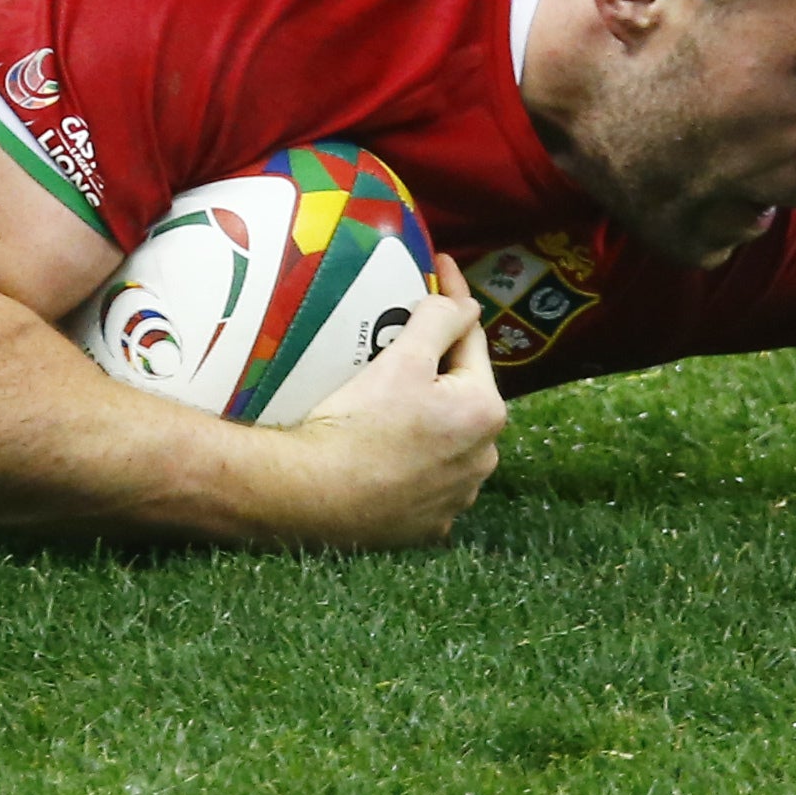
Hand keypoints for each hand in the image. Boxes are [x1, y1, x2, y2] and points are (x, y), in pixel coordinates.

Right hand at [263, 254, 504, 549]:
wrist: (310, 494)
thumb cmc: (358, 423)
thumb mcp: (402, 359)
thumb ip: (441, 321)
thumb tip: (465, 303)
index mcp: (485, 411)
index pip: (471, 340)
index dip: (453, 300)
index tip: (438, 269)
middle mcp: (483, 457)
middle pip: (461, 392)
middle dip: (439, 366)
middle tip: (400, 342)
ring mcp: (457, 496)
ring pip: (446, 437)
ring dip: (429, 415)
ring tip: (389, 398)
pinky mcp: (429, 525)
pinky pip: (426, 478)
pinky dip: (413, 459)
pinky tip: (386, 448)